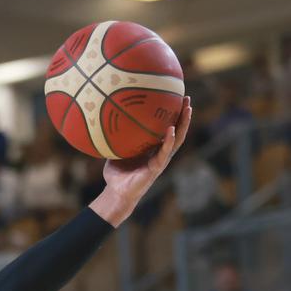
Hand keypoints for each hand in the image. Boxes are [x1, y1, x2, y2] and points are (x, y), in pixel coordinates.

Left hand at [91, 95, 192, 226]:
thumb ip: (114, 137)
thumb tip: (101, 118)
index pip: (166, 127)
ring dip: (183, 125)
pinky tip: (171, 130)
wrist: (116, 193)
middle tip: (187, 98)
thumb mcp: (114, 151)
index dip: (172, 114)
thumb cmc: (116, 173)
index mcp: (152, 148)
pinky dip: (168, 141)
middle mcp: (160, 152)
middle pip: (177, 130)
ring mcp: (160, 159)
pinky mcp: (156, 168)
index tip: (176, 97)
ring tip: (188, 109)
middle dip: (183, 114)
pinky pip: (164, 152)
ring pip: (177, 140)